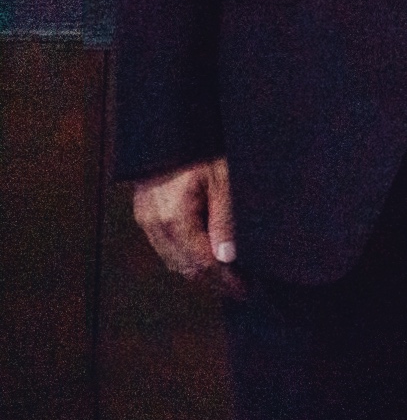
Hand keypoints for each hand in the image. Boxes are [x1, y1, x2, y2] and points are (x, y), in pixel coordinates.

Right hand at [130, 159, 240, 294]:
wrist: (170, 130)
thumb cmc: (201, 148)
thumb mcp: (224, 179)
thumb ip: (226, 219)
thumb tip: (228, 257)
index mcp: (174, 218)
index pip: (202, 263)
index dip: (226, 280)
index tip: (247, 289)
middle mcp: (155, 224)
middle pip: (185, 267)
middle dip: (214, 282)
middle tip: (241, 288)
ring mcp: (146, 221)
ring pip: (173, 261)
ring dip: (199, 272)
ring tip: (227, 277)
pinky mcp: (145, 215)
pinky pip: (165, 247)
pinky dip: (185, 257)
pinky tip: (204, 256)